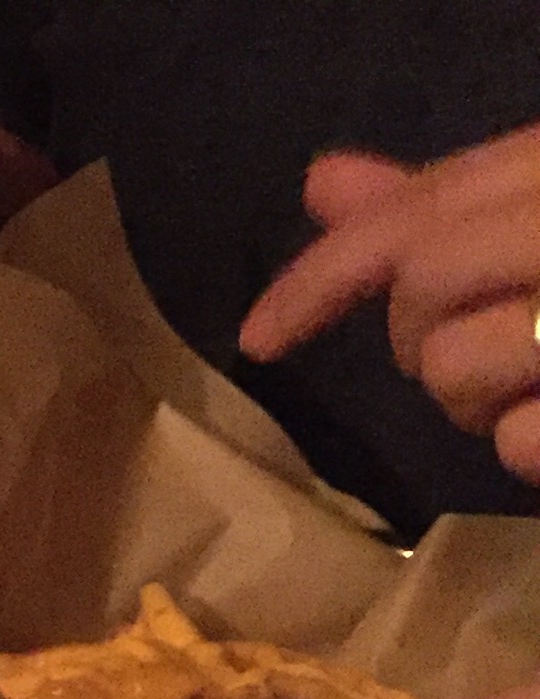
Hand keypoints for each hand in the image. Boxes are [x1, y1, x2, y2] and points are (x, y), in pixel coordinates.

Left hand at [239, 126, 539, 483]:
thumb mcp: (537, 215)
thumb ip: (446, 207)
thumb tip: (321, 182)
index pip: (419, 212)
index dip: (322, 276)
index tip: (255, 338)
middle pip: (425, 283)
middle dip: (417, 334)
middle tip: (478, 345)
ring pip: (452, 365)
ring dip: (475, 398)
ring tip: (535, 383)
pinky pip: (518, 440)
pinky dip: (529, 446)